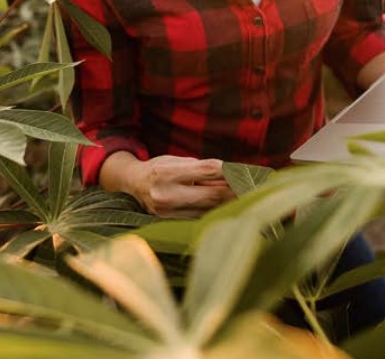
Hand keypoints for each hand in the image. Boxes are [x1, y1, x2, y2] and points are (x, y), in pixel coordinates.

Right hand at [101, 152, 234, 217]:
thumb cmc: (159, 168)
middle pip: (211, 195)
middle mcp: (165, 195)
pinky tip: (226, 208)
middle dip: (234, 192)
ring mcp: (166, 213)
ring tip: (244, 199)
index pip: (208, 170)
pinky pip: (199, 219)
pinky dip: (214, 213)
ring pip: (208, 210)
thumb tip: (232, 176)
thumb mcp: (177, 161)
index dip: (229, 171)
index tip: (245, 172)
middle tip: (252, 189)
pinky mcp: (169, 224)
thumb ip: (202, 169)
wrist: (132, 185)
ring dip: (228, 205)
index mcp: (167, 172)